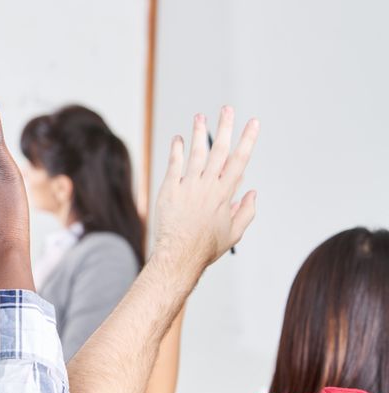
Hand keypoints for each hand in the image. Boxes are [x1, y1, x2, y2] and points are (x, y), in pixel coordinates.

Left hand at [153, 106, 259, 272]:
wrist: (179, 255)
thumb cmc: (206, 247)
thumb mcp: (234, 233)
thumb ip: (246, 211)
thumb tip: (252, 192)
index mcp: (225, 194)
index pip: (239, 160)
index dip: (248, 140)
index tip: (253, 123)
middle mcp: (207, 185)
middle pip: (218, 150)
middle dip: (225, 127)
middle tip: (227, 109)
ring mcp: (187, 186)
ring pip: (195, 154)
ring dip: (198, 133)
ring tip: (200, 116)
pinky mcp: (169, 190)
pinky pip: (173, 165)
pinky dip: (176, 150)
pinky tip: (177, 139)